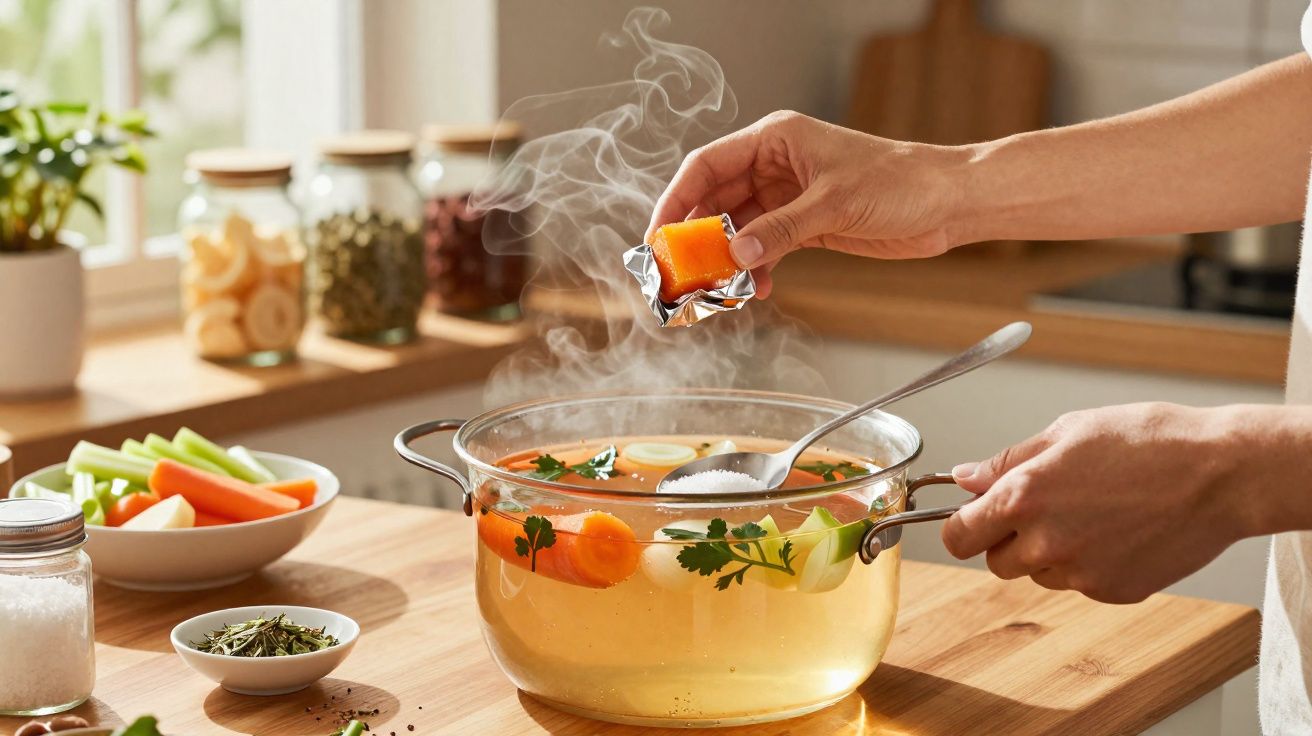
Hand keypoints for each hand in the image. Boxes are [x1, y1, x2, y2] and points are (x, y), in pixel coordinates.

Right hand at [646, 111, 968, 297]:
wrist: (947, 203)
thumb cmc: (900, 181)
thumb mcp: (834, 203)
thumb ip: (782, 229)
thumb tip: (735, 255)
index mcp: (774, 139)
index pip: (706, 166)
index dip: (676, 201)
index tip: (658, 237)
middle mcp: (774, 165)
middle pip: (714, 201)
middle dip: (696, 238)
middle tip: (679, 274)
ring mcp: (787, 196)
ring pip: (736, 229)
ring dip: (724, 260)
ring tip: (714, 290)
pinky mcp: (803, 225)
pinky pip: (762, 248)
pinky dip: (753, 270)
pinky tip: (754, 289)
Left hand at [939, 403, 1277, 603]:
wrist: (1222, 474)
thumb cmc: (1149, 441)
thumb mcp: (1068, 431)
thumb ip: (1008, 461)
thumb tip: (965, 478)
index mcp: (1024, 496)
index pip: (958, 536)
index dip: (962, 527)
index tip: (972, 518)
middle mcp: (1046, 541)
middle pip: (995, 562)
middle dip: (1007, 539)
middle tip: (1041, 509)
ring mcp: (1081, 572)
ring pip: (1038, 574)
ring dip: (1048, 552)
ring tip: (1091, 513)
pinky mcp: (1113, 591)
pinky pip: (1079, 583)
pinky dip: (1088, 563)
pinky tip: (1118, 530)